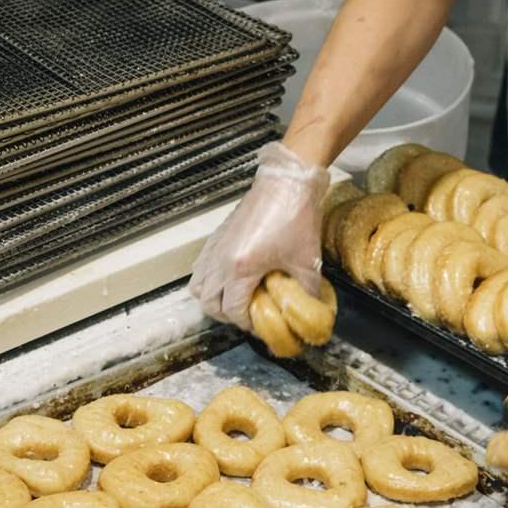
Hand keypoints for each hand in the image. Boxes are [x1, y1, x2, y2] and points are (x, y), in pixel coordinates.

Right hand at [187, 141, 328, 329]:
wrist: (287, 182)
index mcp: (240, 268)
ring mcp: (216, 246)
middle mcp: (220, 259)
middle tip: (248, 314)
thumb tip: (310, 312)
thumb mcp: (307, 261)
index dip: (247, 323)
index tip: (262, 324)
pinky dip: (209, 278)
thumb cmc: (296, 218)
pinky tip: (229, 277)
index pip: (232, 310)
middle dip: (226, 314)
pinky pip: (200, 266)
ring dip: (213, 297)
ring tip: (235, 298)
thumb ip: (307, 292)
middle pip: (208, 302)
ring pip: (198, 284)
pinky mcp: (217, 235)